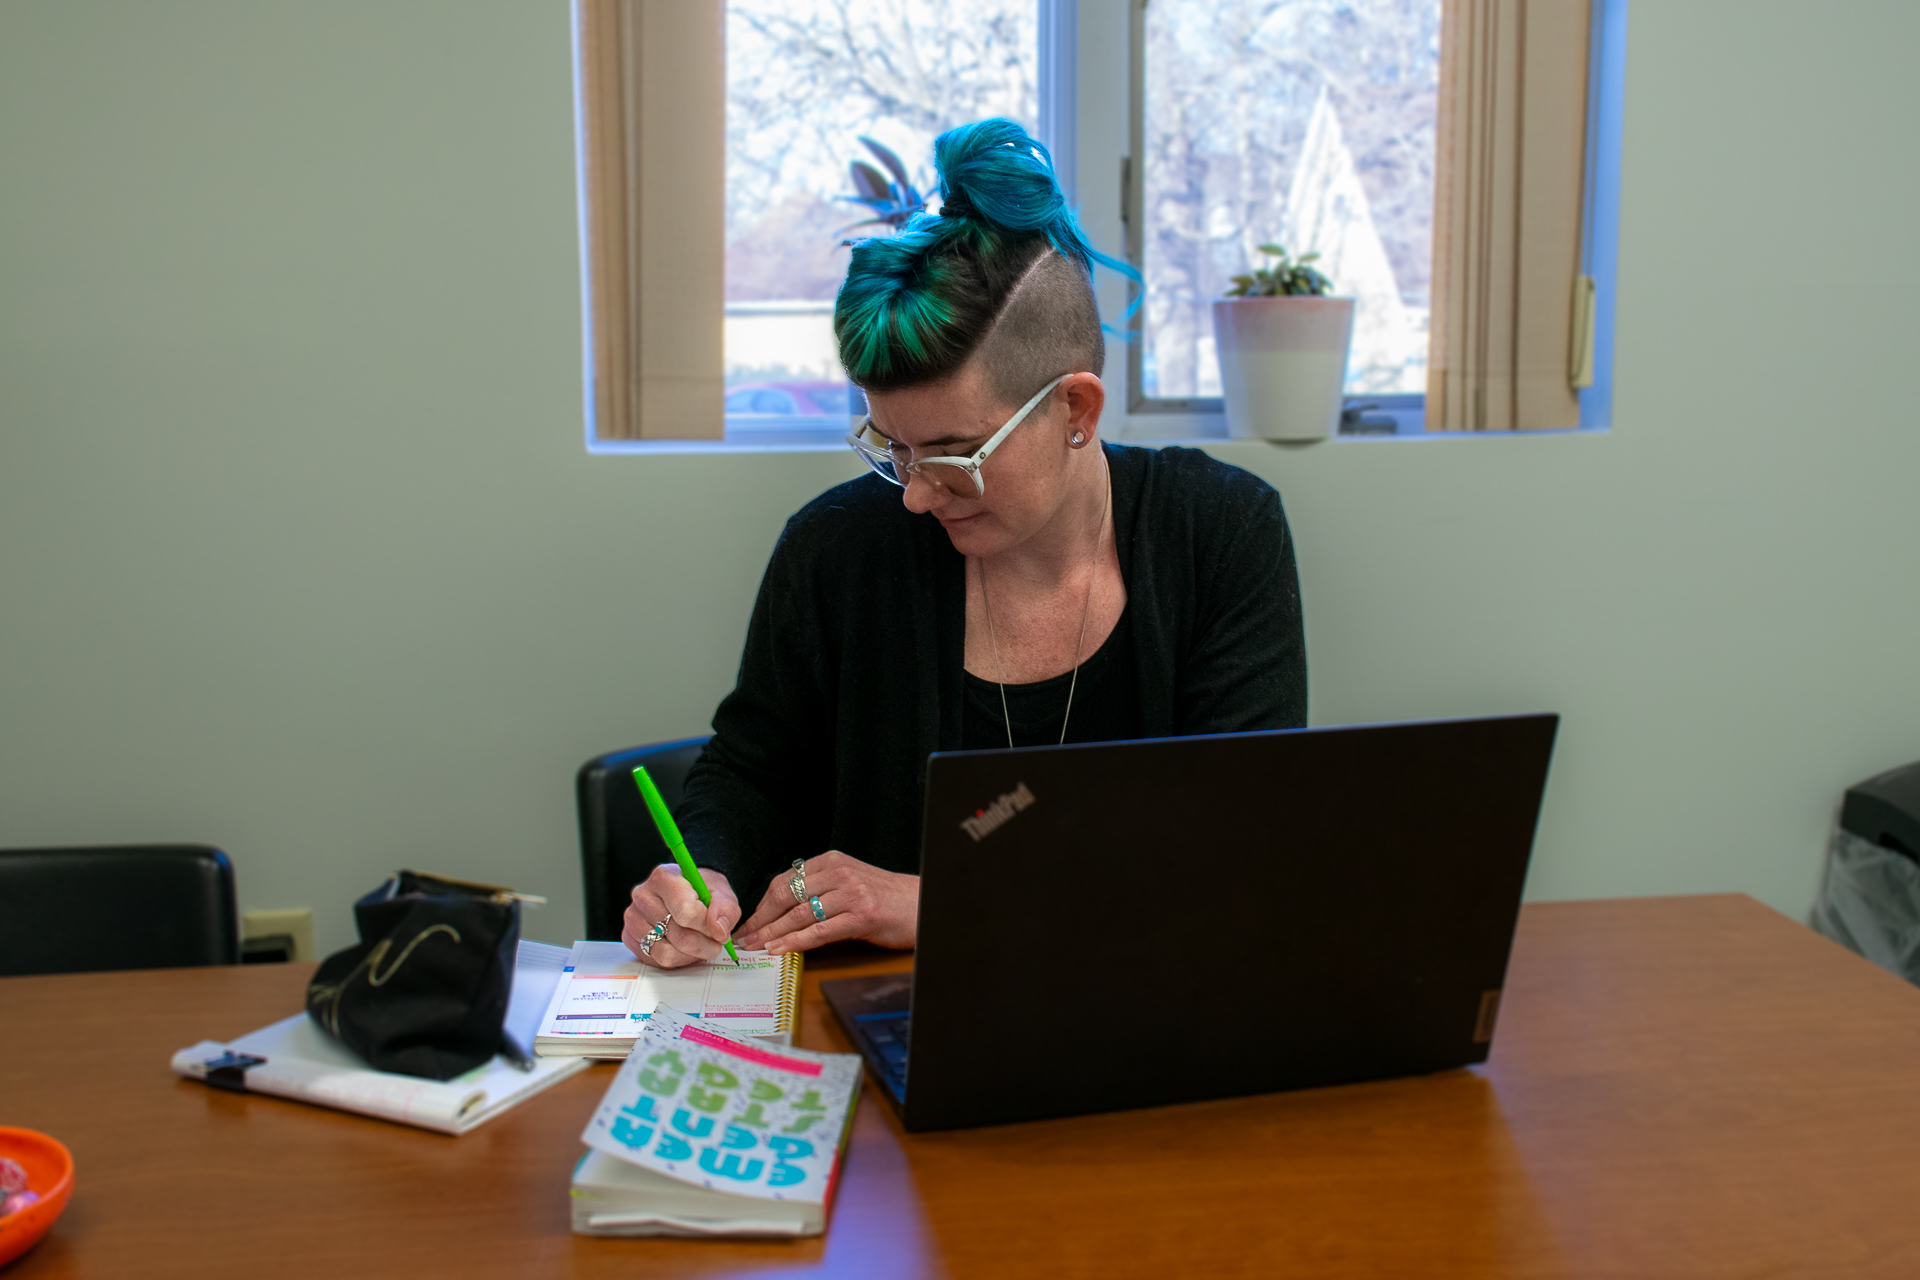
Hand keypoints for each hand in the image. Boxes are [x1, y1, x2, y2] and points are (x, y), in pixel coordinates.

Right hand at [622, 864, 739, 969]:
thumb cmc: (700, 892)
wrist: (686, 895)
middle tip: (715, 942)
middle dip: (704, 944)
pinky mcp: (630, 938)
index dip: (707, 926)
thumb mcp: (721, 892)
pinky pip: (657, 961)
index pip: (686, 910)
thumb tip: (718, 930)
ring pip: (667, 953)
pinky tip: (683, 947)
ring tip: (700, 945)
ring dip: (691, 955)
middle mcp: (643, 896)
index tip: (718, 929)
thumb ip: (725, 908)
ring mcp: (633, 918)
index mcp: (664, 877)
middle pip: (678, 935)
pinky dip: (677, 960)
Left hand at [736, 850, 917, 954]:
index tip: (750, 922)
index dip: (762, 905)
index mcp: (832, 861)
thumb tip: (782, 910)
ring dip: (772, 934)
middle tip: (745, 937)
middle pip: (786, 896)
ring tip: (756, 947)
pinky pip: (819, 931)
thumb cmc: (885, 898)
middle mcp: (839, 873)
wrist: (922, 904)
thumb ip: (820, 888)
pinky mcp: (860, 915)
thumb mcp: (849, 881)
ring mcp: (850, 893)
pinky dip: (795, 942)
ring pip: (799, 915)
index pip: (785, 881)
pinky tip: (780, 949)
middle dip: (761, 920)